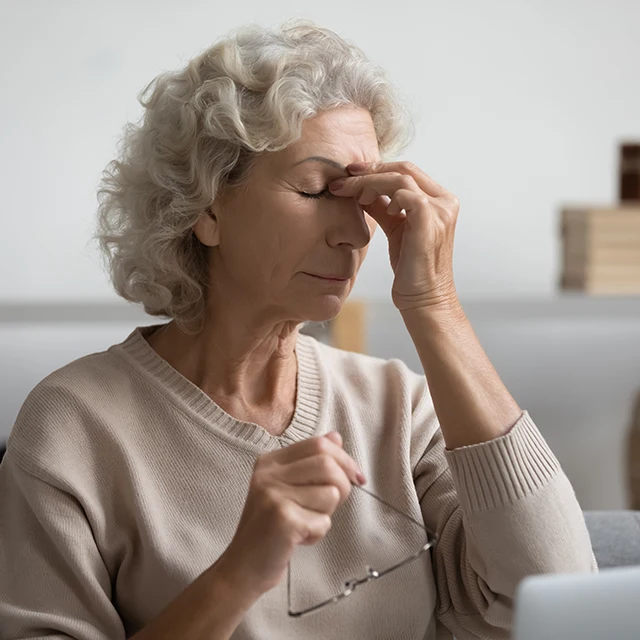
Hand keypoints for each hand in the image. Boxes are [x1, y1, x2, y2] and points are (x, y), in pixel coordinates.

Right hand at [217, 432, 364, 598]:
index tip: (357, 478)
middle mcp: (269, 474)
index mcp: (270, 461)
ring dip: (327, 514)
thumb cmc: (270, 528)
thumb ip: (310, 462)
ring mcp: (274, 495)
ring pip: (330, 493)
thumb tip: (336, 437)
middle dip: (343, 486)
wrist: (243, 566)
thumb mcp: (287, 488)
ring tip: (306, 523)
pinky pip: (324, 521)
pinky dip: (318, 533)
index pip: (318, 444)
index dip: (345, 459)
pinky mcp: (283, 519)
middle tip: (332, 506)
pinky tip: (298, 539)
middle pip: (328, 464)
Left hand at [329, 161, 460, 311]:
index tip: (350, 174)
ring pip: (400, 178)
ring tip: (348, 192)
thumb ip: (384, 207)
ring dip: (369, 181)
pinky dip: (383, 195)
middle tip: (342, 177)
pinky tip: (367, 205)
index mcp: (439, 201)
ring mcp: (440, 210)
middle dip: (369, 170)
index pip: (407, 171)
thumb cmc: (410, 269)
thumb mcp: (395, 230)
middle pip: (404, 168)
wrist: (424, 299)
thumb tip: (362, 189)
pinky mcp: (429, 220)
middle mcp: (445, 202)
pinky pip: (403, 194)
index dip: (377, 169)